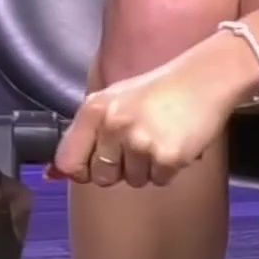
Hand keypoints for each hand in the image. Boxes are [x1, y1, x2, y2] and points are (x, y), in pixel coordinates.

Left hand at [54, 36, 253, 188]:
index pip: (68, 160)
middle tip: (139, 142)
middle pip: (102, 177)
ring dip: (147, 167)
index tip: (96, 164)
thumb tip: (52, 174)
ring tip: (160, 136)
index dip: (82, 169)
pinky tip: (176, 142)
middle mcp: (114, 125)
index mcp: (95, 109)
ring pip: (133, 180)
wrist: (206, 78)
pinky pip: (159, 180)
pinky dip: (168, 168)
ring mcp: (140, 142)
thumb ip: (85, 135)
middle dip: (120, 168)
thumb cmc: (160, 89)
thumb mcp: (116, 100)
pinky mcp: (166, 156)